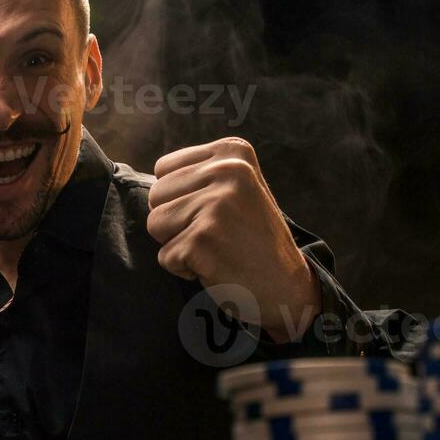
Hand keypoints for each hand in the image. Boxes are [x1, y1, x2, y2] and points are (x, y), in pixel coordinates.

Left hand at [146, 137, 321, 342]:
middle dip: (175, 222)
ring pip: (154, 223)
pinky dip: (184, 269)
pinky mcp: (203, 239)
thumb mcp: (236, 189)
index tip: (215, 213)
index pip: (164, 169)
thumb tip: (153, 179)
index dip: (179, 198)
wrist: (286, 286)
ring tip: (214, 248)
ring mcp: (215, 204)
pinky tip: (216, 266)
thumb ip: (199, 175)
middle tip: (215, 234)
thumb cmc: (252, 240)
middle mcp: (226, 170)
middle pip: (155, 195)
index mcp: (232, 152)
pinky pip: (165, 256)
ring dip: (177, 245)